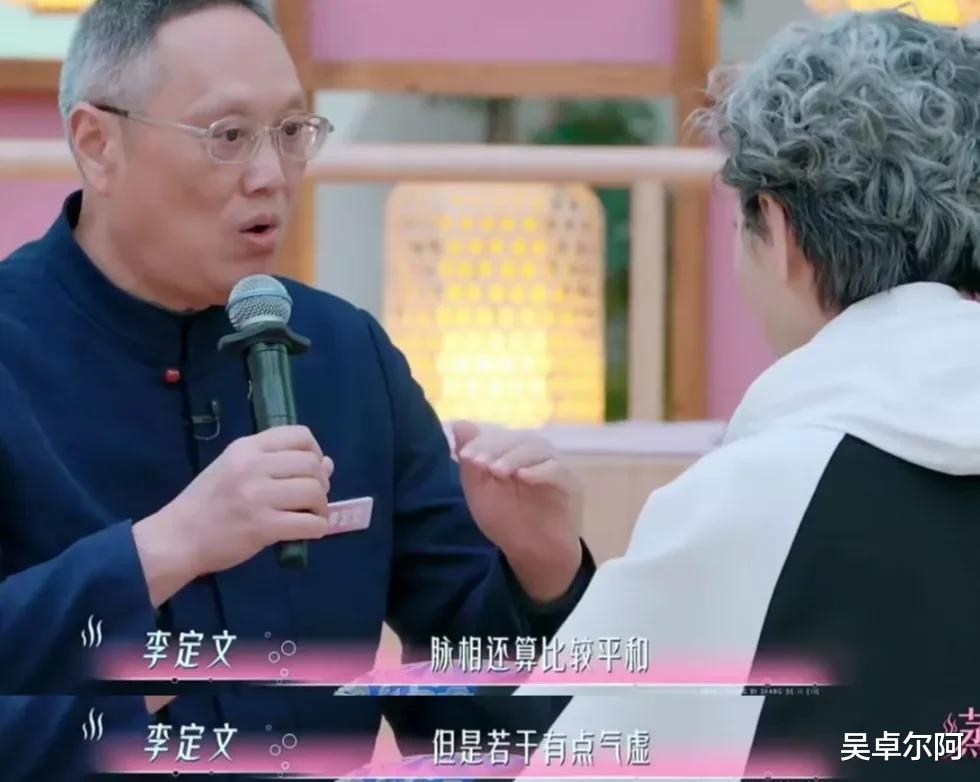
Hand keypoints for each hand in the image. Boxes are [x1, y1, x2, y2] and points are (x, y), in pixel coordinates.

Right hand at [133, 426, 332, 606]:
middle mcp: (252, 466)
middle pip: (312, 464)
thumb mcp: (236, 469)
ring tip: (311, 515)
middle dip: (321, 482)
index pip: (299, 435)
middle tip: (313, 498)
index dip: (315, 452)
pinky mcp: (262, 526)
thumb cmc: (207, 503)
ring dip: (322, 506)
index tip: (310, 470)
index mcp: (245, 448)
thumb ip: (278, 463)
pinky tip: (309, 531)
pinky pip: (309, 523)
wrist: (177, 538)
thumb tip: (328, 464)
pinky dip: (317, 528)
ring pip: (314, 492)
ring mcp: (257, 496)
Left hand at [452, 421, 583, 602]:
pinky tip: (522, 477)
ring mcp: (556, 469)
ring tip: (497, 471)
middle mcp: (537, 456)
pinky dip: (540, 470)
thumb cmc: (507, 520)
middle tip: (480, 463)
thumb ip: (471, 460)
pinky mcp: (571, 485)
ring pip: (539, 448)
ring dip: (515, 456)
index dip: (482, 442)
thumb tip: (460, 424)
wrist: (532, 555)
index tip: (466, 457)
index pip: (501, 437)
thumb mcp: (480, 492)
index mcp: (515, 454)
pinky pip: (558, 470)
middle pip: (519, 439)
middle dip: (496, 448)